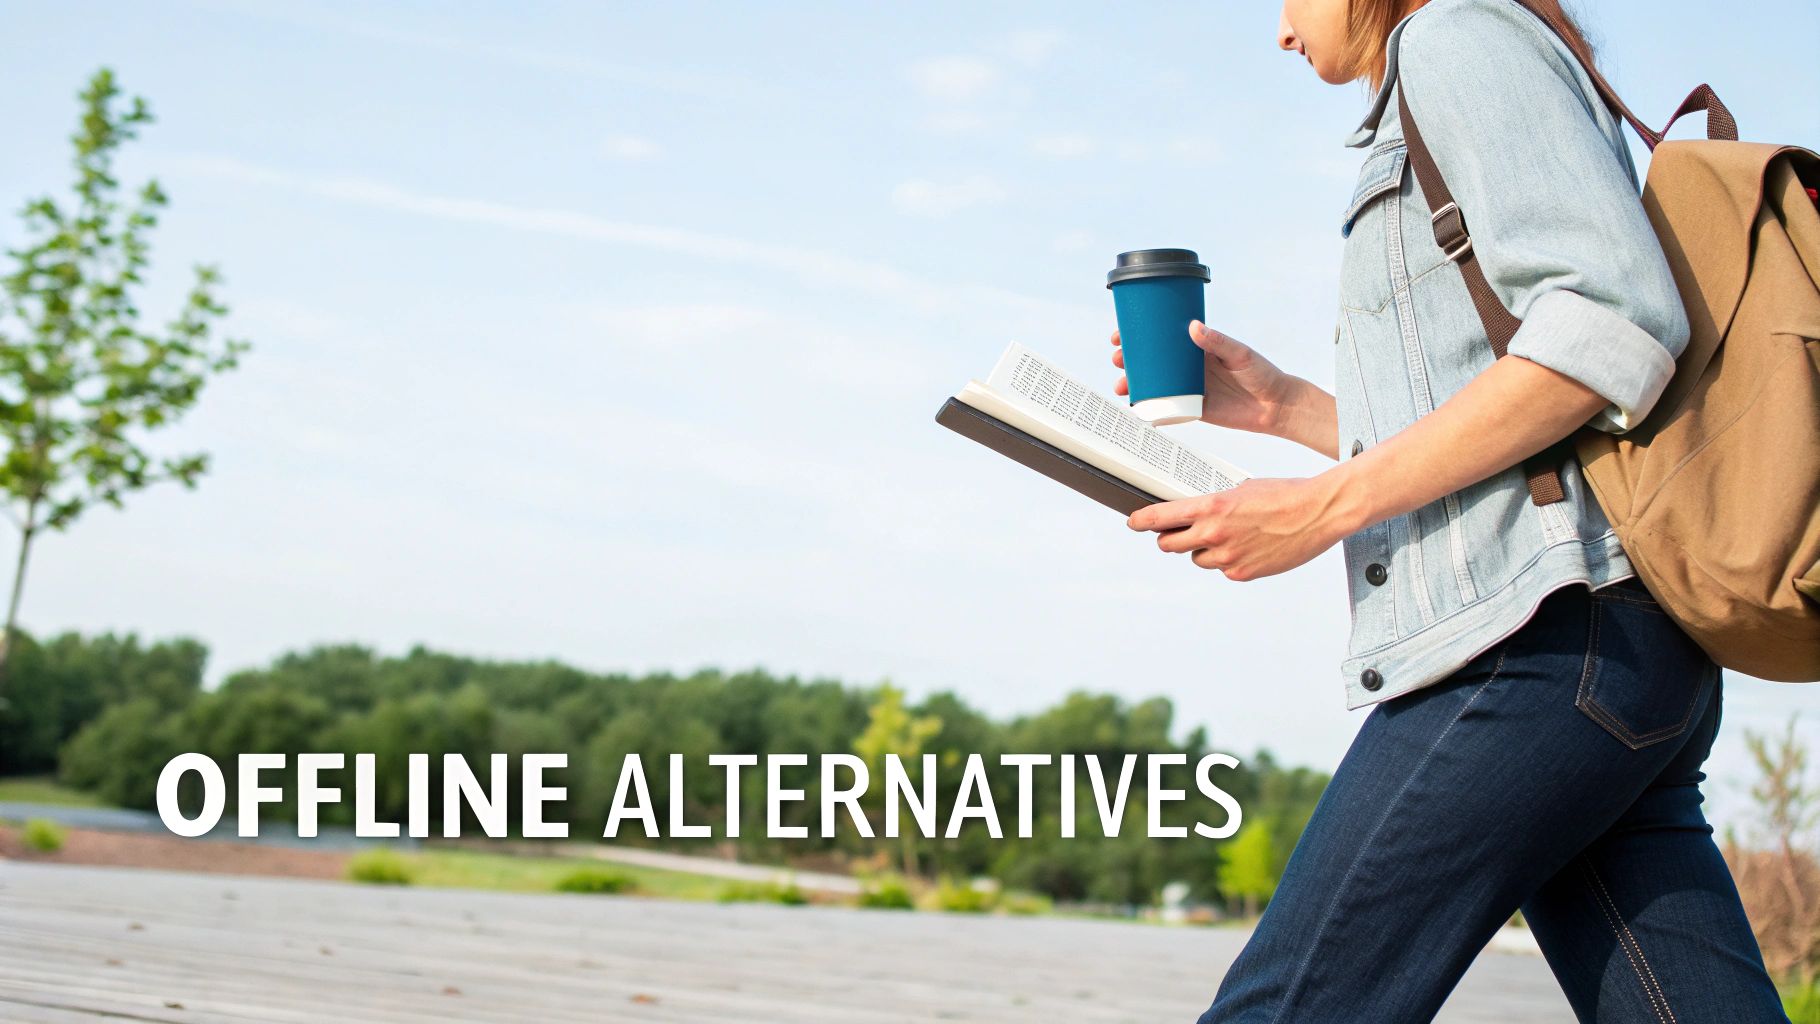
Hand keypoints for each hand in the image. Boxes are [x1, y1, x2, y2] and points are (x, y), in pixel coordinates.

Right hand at [1112, 321, 1298, 434]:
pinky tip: (1135, 408)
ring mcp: (1189, 387)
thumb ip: (1218, 341)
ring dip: (1134, 384)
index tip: (1122, 334)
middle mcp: (1190, 367)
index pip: (1163, 338)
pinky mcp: (1193, 409)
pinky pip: (1166, 408)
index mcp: (1198, 348)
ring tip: (1122, 386)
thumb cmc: (1263, 374)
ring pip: (1154, 384)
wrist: (1276, 407)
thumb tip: (1193, 326)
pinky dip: (1149, 409)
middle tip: (1118, 359)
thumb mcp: (1240, 353)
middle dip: (1130, 360)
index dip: (1140, 335)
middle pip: (1152, 361)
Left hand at [1126, 476, 1359, 581]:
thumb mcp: (1241, 490)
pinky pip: (1223, 569)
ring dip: (1204, 550)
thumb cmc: (1284, 495)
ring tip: (1231, 536)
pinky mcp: (1243, 573)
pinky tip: (1248, 547)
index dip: (1142, 521)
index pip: (1161, 517)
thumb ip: (1214, 505)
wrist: (1318, 512)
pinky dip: (1228, 561)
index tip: (1133, 522)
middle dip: (1172, 539)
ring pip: (1198, 559)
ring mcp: (1227, 557)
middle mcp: (1214, 534)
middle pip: (1170, 545)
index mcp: (1211, 507)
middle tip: (1180, 533)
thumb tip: (1197, 514)